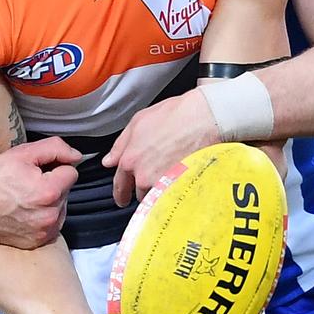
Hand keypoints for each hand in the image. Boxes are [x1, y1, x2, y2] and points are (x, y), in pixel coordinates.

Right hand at [0, 138, 81, 247]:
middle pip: (66, 191)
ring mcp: (42, 232)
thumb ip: (56, 149)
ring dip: (49, 202)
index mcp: (48, 191)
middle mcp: (49, 216)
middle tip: (26, 183)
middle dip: (52, 184)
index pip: (71, 172)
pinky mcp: (35, 242)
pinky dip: (41, 217)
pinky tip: (22, 211)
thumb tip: (77, 157)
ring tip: (23, 197)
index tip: (36, 170)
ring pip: (60, 208)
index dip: (54, 167)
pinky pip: (50, 225)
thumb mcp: (23, 153)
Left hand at [102, 90, 218, 207]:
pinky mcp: (181, 188)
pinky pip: (173, 198)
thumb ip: (120, 144)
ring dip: (160, 191)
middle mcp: (143, 175)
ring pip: (157, 197)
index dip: (121, 193)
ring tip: (173, 176)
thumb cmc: (175, 115)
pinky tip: (182, 182)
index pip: (120, 184)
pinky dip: (175, 193)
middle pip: (139, 193)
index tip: (122, 198)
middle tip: (155, 179)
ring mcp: (163, 183)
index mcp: (130, 159)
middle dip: (144, 188)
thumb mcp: (139, 121)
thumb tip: (109, 161)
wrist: (205, 118)